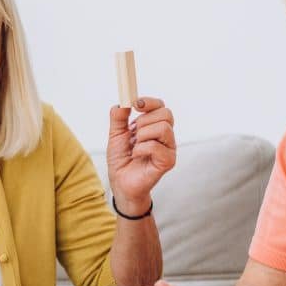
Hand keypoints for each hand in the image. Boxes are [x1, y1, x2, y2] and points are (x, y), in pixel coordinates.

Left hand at [106, 98, 174, 215]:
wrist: (120, 183)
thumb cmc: (122, 160)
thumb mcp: (116, 135)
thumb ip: (118, 117)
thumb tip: (122, 102)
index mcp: (156, 126)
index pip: (161, 107)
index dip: (149, 102)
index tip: (135, 104)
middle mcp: (166, 136)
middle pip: (166, 114)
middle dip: (144, 120)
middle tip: (134, 133)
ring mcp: (169, 149)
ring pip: (163, 128)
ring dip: (143, 135)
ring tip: (135, 146)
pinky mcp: (168, 162)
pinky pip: (156, 146)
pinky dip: (141, 149)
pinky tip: (136, 155)